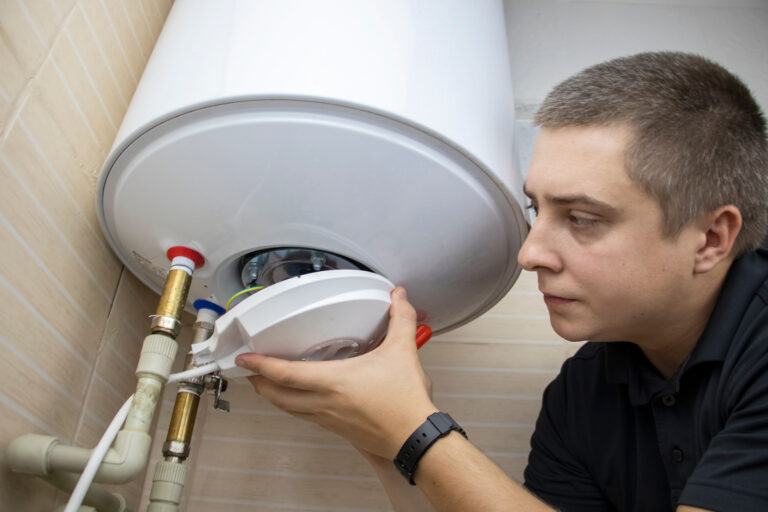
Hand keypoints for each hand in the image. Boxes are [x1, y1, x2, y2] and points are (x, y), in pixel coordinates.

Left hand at [235, 287, 437, 457]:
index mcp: (333, 381)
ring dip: (275, 396)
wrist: (415, 438)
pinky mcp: (339, 429)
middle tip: (250, 371)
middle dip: (260, 383)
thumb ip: (400, 319)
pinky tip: (302, 398)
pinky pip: (306, 417)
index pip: (286, 374)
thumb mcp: (403, 352)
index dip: (262, 365)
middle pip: (278, 396)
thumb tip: (398, 297)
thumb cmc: (405, 401)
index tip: (245, 358)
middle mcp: (324, 403)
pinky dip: (294, 406)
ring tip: (269, 383)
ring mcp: (329, 419)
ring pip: (290, 409)